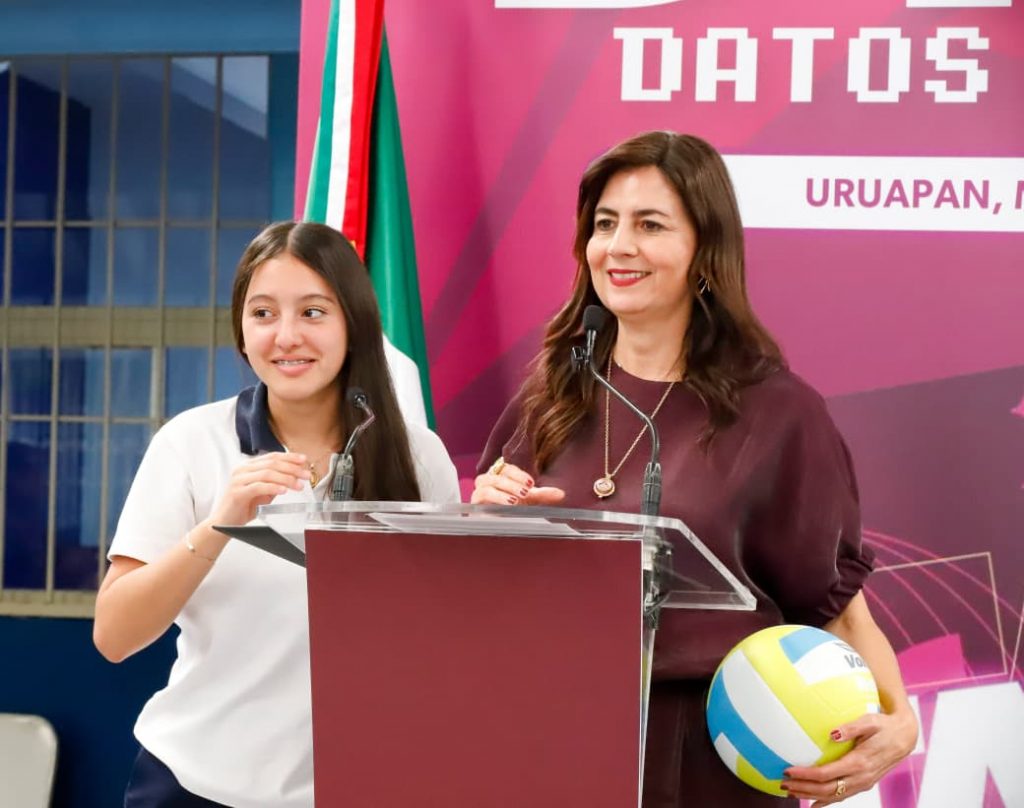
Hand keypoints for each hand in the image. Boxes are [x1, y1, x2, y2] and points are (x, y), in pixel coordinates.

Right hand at [207, 452, 311, 526]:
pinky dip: (274, 487)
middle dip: (292, 468)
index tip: (304, 460)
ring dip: (286, 479)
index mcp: (248, 466)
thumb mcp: (263, 492)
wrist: (224, 523)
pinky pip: (259, 486)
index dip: (289, 457)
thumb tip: (295, 476)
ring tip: (299, 485)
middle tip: (306, 475)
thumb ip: (275, 483)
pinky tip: (284, 491)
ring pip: (267, 473)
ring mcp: (238, 480)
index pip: (272, 457)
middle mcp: (242, 470)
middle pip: (272, 463)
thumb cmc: (243, 507)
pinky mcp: (237, 492)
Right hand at [471, 460, 564, 505]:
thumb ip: (543, 495)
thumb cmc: (513, 511)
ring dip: (503, 489)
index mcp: (500, 477)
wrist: (499, 529)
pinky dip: (495, 498)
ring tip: (515, 500)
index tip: (531, 483)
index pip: (505, 468)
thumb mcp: (530, 502)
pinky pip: (480, 495)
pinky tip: (507, 504)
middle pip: (495, 474)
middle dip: (512, 482)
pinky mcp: (474, 504)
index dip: (517, 474)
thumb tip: (561, 494)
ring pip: (485, 482)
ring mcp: (479, 492)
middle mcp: (488, 482)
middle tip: (526, 492)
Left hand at [782, 707, 917, 804]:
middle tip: (782, 783)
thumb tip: (832, 733)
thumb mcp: (870, 721)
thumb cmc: (884, 726)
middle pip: (826, 789)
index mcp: (859, 763)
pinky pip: (842, 796)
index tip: (788, 771)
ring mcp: (863, 783)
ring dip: (810, 795)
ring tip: (790, 791)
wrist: (905, 737)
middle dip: (803, 788)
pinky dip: (826, 800)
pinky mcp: (864, 783)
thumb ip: (851, 727)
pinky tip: (813, 802)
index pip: (827, 774)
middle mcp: (861, 778)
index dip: (806, 775)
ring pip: (833, 796)